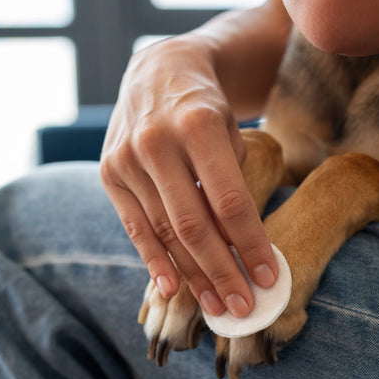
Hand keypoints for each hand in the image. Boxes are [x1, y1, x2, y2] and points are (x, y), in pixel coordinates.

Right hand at [100, 36, 278, 317]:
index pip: (229, 200)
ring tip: (218, 305)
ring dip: (193, 276)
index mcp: (197, 125)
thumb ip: (234, 181)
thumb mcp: (231, 129)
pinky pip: (134, 227)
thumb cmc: (206, 108)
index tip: (270, 276)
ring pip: (163, 232)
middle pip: (193, 225)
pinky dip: (154, 261)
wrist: (157, 71)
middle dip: (222, 272)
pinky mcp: (108, 172)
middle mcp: (156, 142)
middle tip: (244, 307)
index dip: (250, 244)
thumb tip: (244, 249)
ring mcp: (126, 158)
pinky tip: (174, 289)